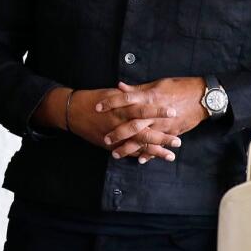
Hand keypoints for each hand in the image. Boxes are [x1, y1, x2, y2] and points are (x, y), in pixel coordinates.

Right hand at [36, 87, 181, 159]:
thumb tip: (145, 91)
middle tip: (178, 141)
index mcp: (120, 108)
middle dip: (162, 137)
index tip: (173, 112)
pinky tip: (151, 159)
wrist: (72, 112)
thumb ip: (129, 95)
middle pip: (144, 131)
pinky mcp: (109, 145)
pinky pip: (127, 152)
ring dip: (155, 151)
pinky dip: (138, 156)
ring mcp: (114, 136)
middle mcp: (118, 123)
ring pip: (137, 146)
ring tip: (170, 156)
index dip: (158, 111)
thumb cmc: (93, 99)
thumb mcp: (111, 93)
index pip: (143, 109)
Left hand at [96, 78, 208, 161]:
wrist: (203, 97)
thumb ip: (137, 89)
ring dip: (129, 148)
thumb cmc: (179, 87)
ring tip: (116, 154)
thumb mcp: (157, 84)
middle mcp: (154, 113)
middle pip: (132, 124)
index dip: (111, 103)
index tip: (97, 107)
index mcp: (149, 97)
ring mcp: (163, 125)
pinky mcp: (172, 133)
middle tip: (105, 139)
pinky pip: (159, 145)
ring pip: (143, 139)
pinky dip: (150, 153)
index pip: (125, 99)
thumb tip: (120, 87)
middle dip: (117, 133)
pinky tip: (140, 160)